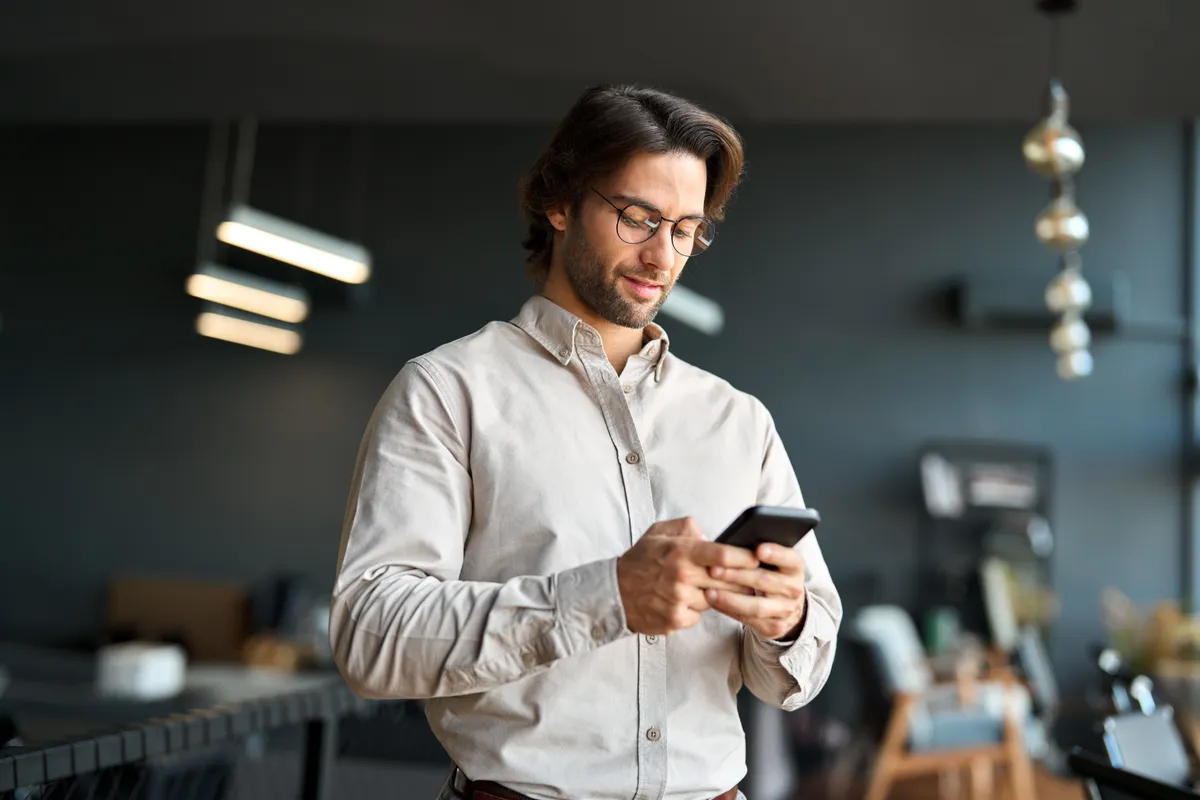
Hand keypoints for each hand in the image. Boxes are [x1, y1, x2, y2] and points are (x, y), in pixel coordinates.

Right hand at [617, 517, 760, 635]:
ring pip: (715, 599)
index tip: (756, 557)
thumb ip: (687, 527)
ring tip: (704, 586)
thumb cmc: (639, 561)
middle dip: (740, 579)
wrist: (614, 592)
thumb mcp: (659, 532)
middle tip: (750, 577)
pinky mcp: (675, 620)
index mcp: (680, 552)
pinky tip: (685, 601)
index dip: (744, 557)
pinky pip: (700, 615)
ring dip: (716, 595)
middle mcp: (681, 576)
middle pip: (726, 579)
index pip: (723, 554)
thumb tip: (711, 536)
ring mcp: (679, 600)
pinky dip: (697, 610)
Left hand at [705, 543, 807, 640]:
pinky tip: (715, 602)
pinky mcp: (775, 627)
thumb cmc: (770, 573)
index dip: (775, 554)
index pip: (790, 558)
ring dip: (730, 599)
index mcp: (795, 567)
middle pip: (765, 581)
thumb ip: (756, 550)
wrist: (784, 604)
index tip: (758, 549)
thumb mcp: (772, 560)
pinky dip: (729, 611)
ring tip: (709, 592)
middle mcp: (794, 588)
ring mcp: (786, 609)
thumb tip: (729, 541)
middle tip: (714, 570)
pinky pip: (749, 620)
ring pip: (757, 606)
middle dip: (737, 575)